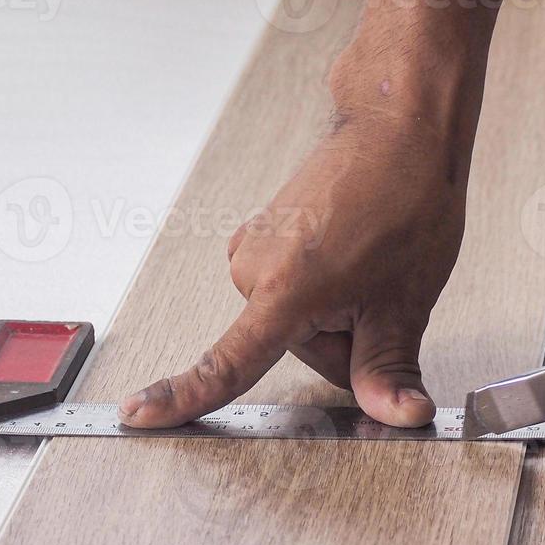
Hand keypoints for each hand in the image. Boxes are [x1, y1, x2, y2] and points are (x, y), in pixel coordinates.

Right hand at [118, 6, 496, 429]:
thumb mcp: (405, 303)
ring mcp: (253, 250)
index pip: (226, 365)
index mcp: (283, 291)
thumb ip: (389, 370)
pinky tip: (349, 256)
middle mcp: (253, 270)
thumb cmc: (403, 197)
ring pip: (291, 323)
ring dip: (332, 312)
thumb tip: (400, 414)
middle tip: (379, 296)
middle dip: (340, 340)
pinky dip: (319, 288)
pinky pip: (286, 292)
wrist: (396, 129)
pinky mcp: (259, 238)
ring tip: (368, 267)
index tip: (139, 415)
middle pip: (292, 351)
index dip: (182, 397)